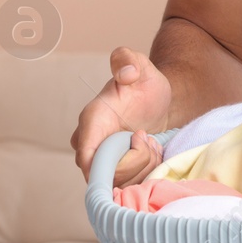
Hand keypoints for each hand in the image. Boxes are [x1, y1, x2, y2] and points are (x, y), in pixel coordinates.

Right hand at [70, 47, 172, 185]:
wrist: (156, 98)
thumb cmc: (144, 82)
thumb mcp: (139, 64)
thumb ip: (128, 60)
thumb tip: (126, 74)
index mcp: (92, 120)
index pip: (85, 154)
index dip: (102, 165)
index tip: (132, 150)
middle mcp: (92, 142)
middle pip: (102, 171)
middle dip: (132, 162)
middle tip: (150, 139)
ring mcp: (104, 156)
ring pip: (118, 180)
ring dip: (142, 165)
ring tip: (153, 141)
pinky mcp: (117, 166)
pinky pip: (128, 182)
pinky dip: (145, 171)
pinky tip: (154, 151)